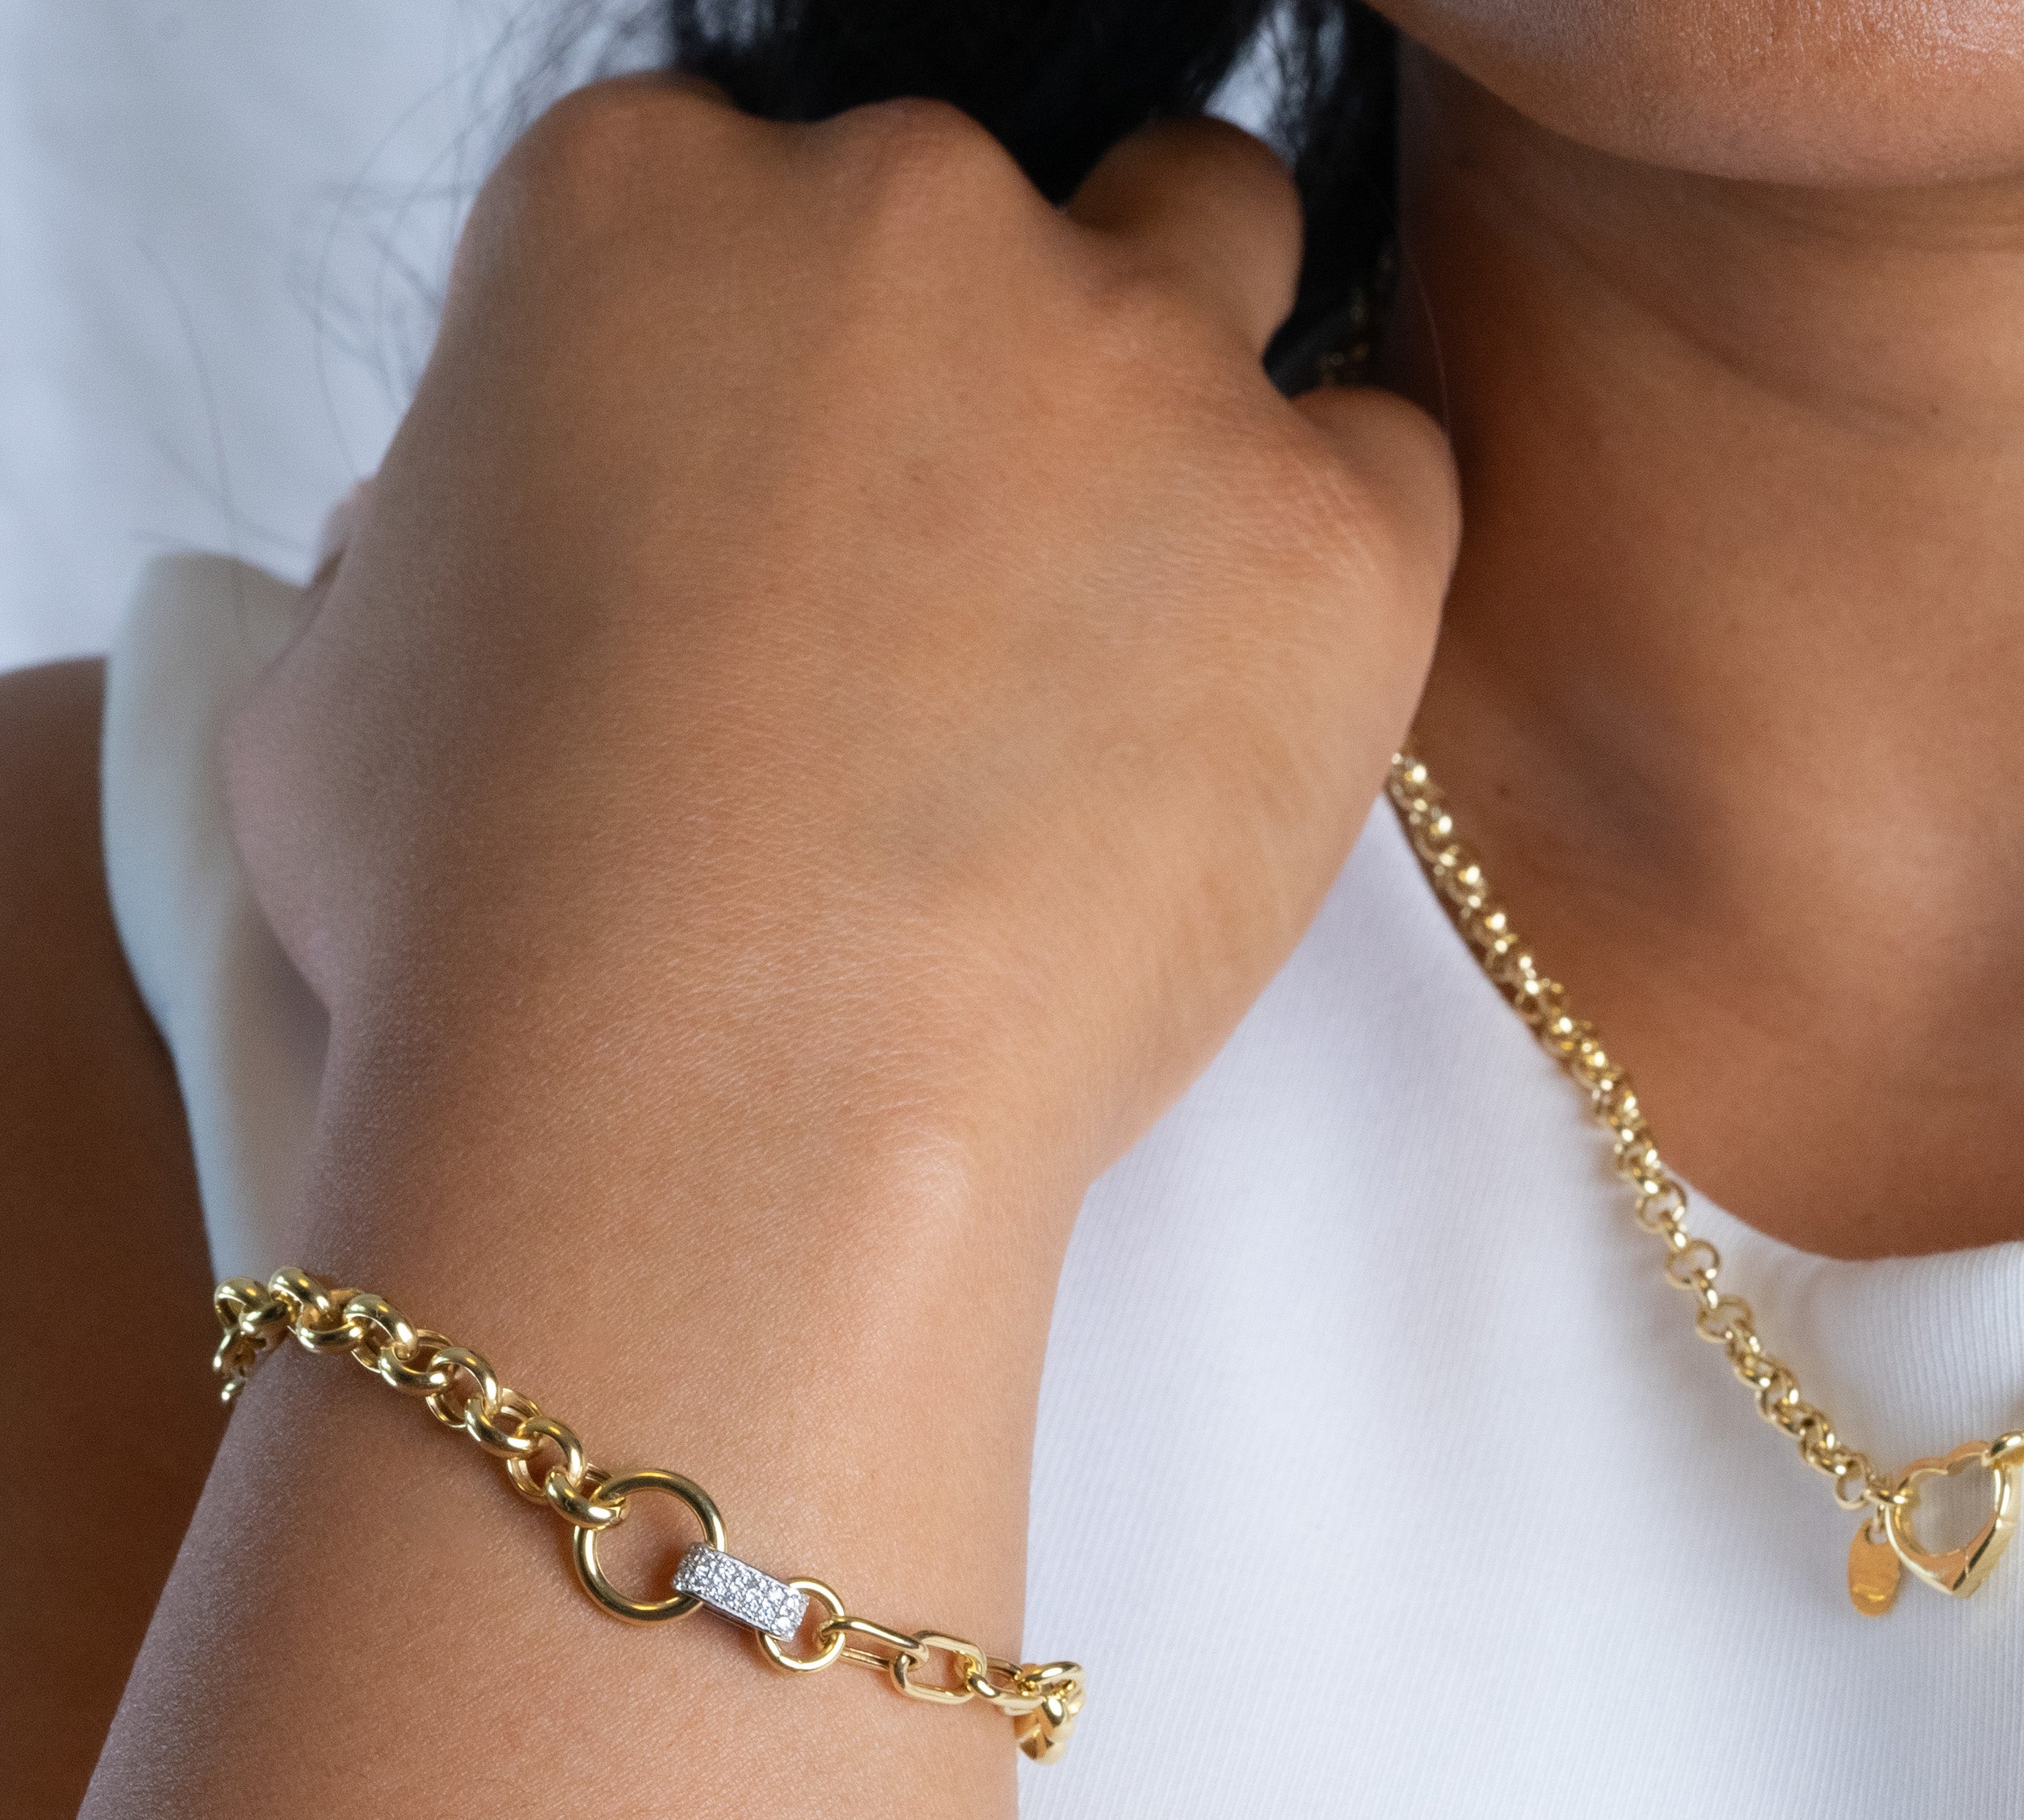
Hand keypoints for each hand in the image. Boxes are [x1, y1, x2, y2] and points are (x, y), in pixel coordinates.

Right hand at [228, 76, 1458, 1231]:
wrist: (695, 1111)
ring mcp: (1135, 356)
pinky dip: (1332, 575)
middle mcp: (898, 209)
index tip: (805, 529)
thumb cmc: (475, 936)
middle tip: (975, 589)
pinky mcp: (1320, 533)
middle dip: (990, 364)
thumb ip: (427, 567)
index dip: (788, 380)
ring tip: (1129, 640)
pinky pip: (1384, 473)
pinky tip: (1244, 723)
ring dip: (1180, 407)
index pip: (756, 203)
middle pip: (997, 210)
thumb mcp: (338, 700)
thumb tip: (459, 567)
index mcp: (637, 206)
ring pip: (1216, 258)